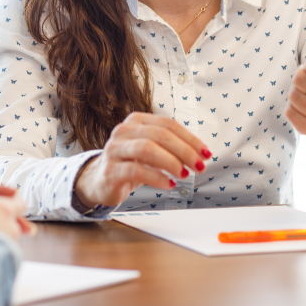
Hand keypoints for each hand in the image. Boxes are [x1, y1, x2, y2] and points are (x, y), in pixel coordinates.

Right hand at [74, 112, 210, 209]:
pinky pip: (136, 170)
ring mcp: (115, 149)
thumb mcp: (151, 151)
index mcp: (136, 121)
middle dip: (184, 151)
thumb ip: (171, 148)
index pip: (167, 124)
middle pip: (159, 134)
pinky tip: (169, 184)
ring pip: (146, 148)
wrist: (100, 181)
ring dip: (171, 162)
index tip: (205, 153)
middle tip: (199, 166)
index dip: (190, 138)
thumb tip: (201, 154)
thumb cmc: (130, 164)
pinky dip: (156, 177)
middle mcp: (123, 131)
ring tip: (184, 174)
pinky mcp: (110, 170)